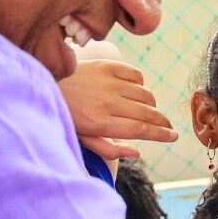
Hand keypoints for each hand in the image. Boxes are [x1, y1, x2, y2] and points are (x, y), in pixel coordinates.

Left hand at [57, 59, 176, 158]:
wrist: (44, 82)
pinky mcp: (107, 65)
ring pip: (146, 94)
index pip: (141, 130)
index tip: (173, 136)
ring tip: (147, 111)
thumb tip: (136, 153)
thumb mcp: (81, 139)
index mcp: (100, 123)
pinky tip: (134, 91)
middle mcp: (107, 102)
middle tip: (168, 127)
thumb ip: (109, 149)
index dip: (161, 134)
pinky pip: (136, 75)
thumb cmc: (64, 114)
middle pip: (148, 113)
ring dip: (151, 105)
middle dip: (163, 122)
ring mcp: (108, 82)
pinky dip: (140, 84)